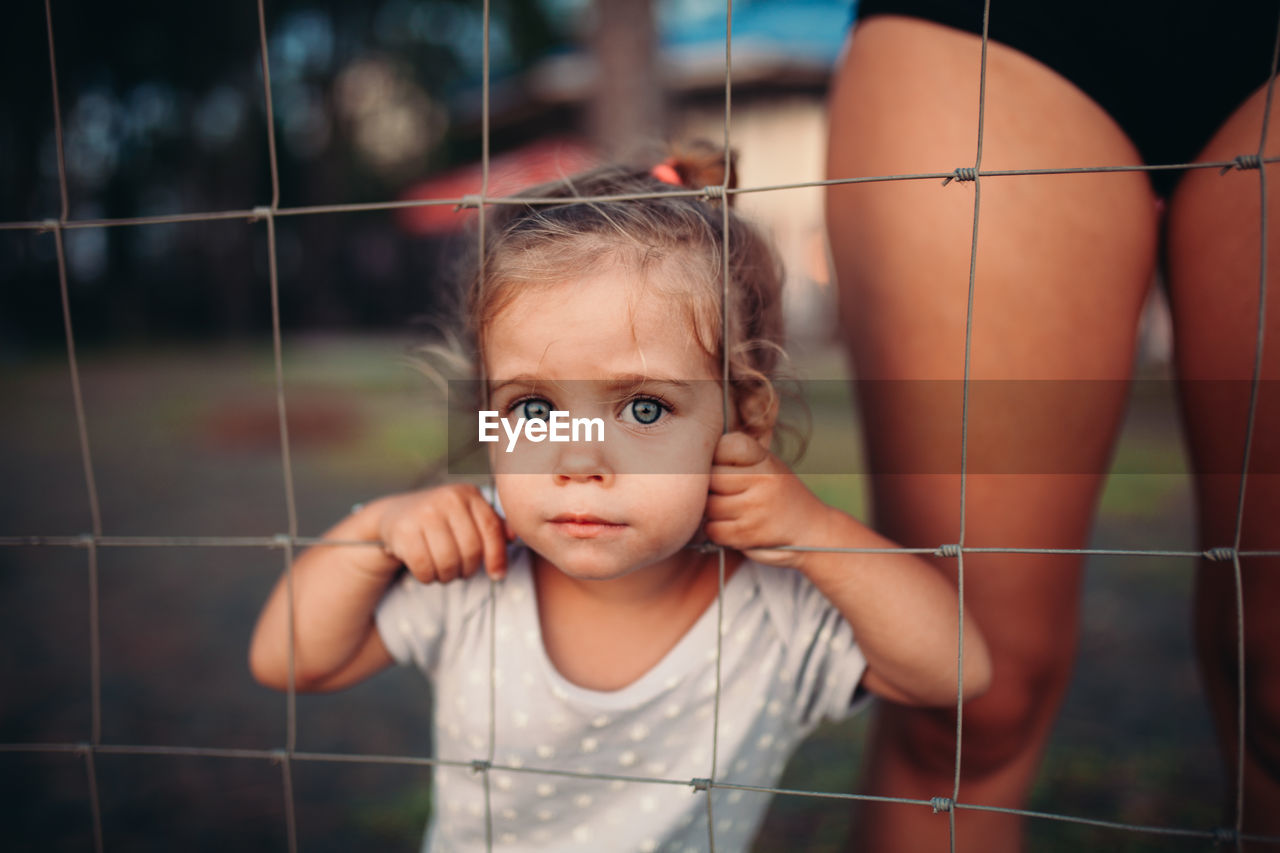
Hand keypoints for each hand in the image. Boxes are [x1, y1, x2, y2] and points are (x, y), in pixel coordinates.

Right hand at [374, 484, 511, 582]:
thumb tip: (514, 538)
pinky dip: (428, 577)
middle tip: (460, 572)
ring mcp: (423, 513)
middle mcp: (447, 498)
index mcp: (468, 494)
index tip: (497, 576)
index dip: (497, 556)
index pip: (491, 529)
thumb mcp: (468, 516)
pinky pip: (424, 567)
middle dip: (468, 569)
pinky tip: (426, 570)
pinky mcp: (403, 531)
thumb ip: (493, 526)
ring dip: (447, 576)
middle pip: (471, 550)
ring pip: (448, 562)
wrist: (394, 516)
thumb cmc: (441, 521)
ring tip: (443, 571)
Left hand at [703, 432, 833, 568]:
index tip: (726, 466)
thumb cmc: (779, 496)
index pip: (726, 445)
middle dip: (711, 488)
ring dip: (714, 512)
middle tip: (724, 493)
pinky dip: (717, 530)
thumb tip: (691, 458)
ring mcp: (756, 508)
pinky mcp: (749, 534)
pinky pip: (714, 529)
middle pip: (711, 478)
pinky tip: (732, 526)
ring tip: (730, 510)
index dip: (717, 457)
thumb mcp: (768, 467)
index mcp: (765, 459)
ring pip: (710, 506)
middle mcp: (762, 480)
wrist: (812, 531)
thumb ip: (737, 460)